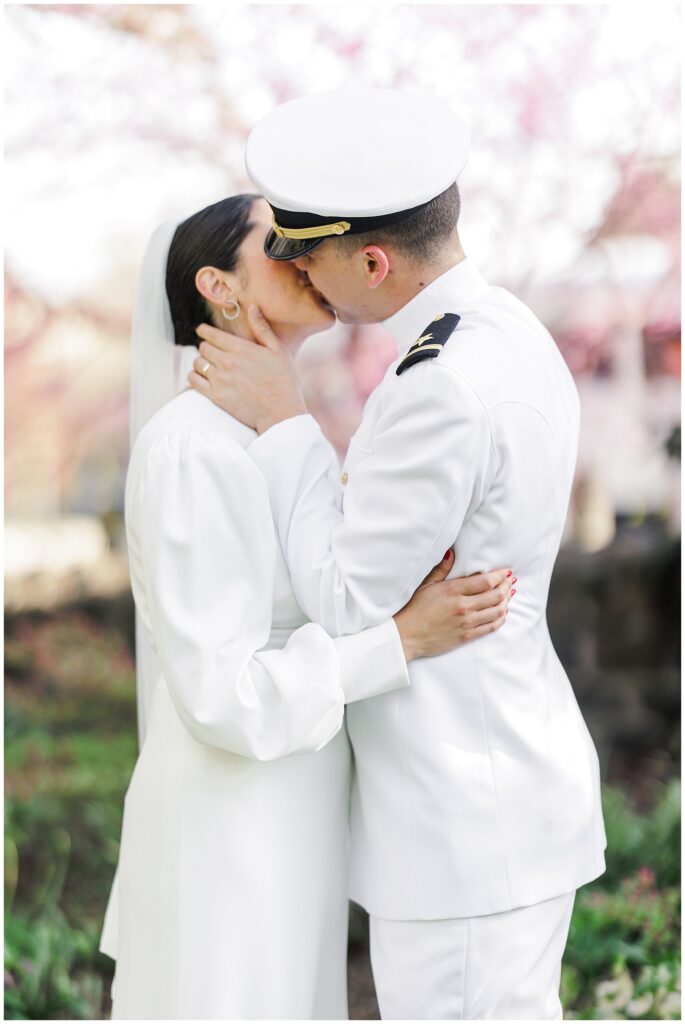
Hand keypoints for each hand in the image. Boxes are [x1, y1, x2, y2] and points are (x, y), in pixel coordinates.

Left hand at [188, 305, 306, 432]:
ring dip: (201, 362)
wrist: (281, 413)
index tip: (201, 330)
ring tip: (209, 365)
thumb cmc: (284, 381)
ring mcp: (220, 380)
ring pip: (197, 363)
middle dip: (206, 347)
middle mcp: (227, 362)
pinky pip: (194, 380)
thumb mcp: (278, 351)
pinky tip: (202, 377)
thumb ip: (262, 328)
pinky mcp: (216, 396)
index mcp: (241, 348)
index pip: (212, 334)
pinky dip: (194, 377)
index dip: (204, 331)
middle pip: (203, 348)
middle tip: (211, 351)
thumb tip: (253, 307)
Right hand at [393, 551, 514, 661]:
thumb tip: (451, 553)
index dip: (500, 576)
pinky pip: (491, 627)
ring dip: (506, 602)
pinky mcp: (467, 636)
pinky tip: (502, 612)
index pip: (486, 581)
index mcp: (453, 591)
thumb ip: (441, 569)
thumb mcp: (426, 585)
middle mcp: (463, 606)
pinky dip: (500, 618)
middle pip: (496, 595)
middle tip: (510, 582)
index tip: (506, 572)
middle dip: (507, 587)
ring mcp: (467, 622)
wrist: (408, 636)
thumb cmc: (415, 609)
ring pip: (497, 611)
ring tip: (508, 596)